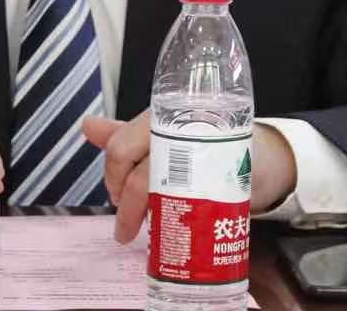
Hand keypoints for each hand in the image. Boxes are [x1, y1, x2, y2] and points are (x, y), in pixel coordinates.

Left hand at [82, 112, 299, 243]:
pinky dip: (188, 219)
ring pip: (167, 188)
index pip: (121, 146)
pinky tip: (184, 227)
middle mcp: (182, 126)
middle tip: (126, 229)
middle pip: (141, 173)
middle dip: (129, 207)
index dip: (112, 177)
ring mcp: (208, 147)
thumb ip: (125, 134)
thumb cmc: (205, 142)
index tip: (115, 198)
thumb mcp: (163, 135)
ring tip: (153, 231)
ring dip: (155, 215)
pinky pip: (203, 198)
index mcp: (161, 115)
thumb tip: (86, 125)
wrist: (260, 153)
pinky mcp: (232, 170)